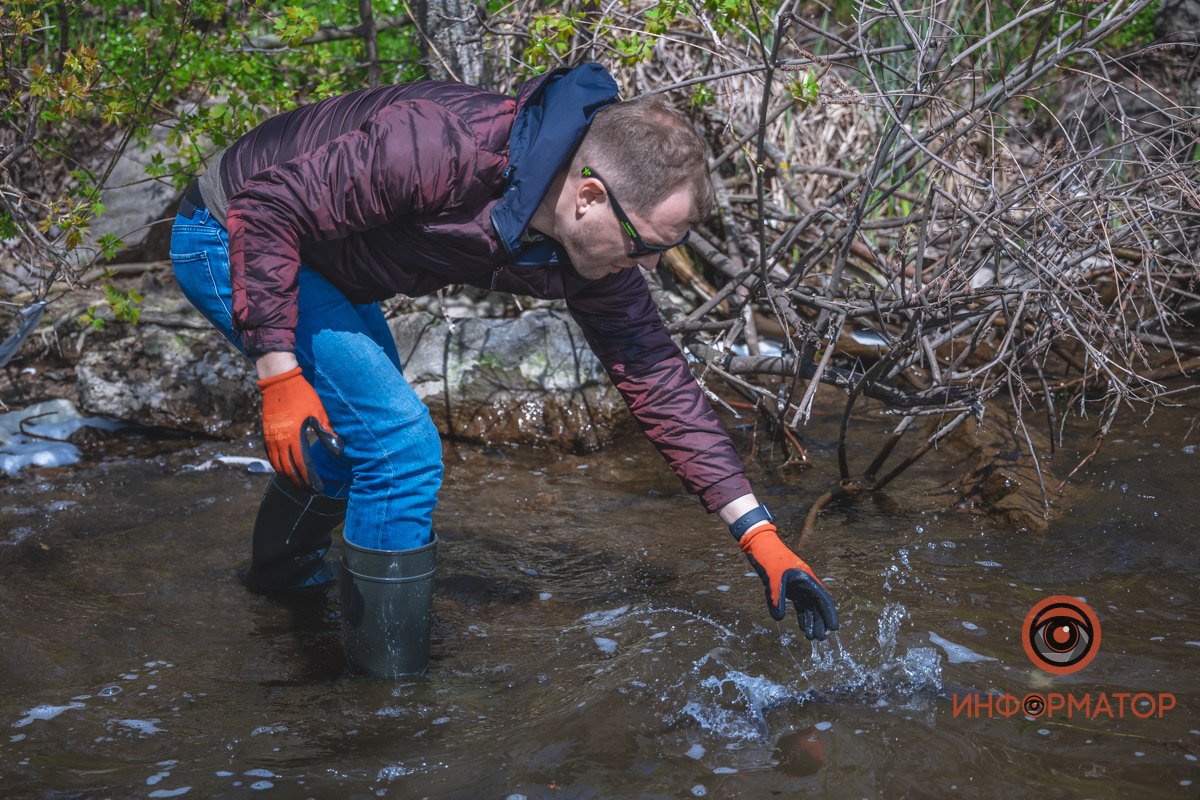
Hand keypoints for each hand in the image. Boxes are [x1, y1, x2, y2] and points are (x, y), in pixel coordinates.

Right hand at [256, 366, 343, 492]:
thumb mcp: (319, 412)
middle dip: (299, 483)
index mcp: (294, 437)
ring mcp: (270, 437)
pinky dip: (277, 467)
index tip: (317, 489)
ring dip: (288, 478)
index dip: (310, 480)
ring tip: (298, 485)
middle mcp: (279, 440)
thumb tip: (339, 451)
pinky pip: (270, 456)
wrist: (280, 380)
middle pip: (288, 470)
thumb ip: (327, 433)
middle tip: (310, 492)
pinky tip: (284, 471)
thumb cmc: (303, 394)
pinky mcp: (266, 433)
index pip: (302, 466)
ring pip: (277, 465)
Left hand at [740, 522, 838, 640]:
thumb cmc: (770, 560)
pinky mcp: (792, 589)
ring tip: (812, 637)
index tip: (834, 628)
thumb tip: (779, 619)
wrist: (762, 548)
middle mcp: (806, 583)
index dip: (829, 613)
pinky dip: (802, 616)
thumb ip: (776, 598)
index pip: (823, 598)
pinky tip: (803, 628)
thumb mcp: (773, 579)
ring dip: (811, 621)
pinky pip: (801, 604)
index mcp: (807, 579)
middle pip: (818, 605)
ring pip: (810, 607)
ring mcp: (799, 586)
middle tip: (821, 638)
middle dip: (820, 621)